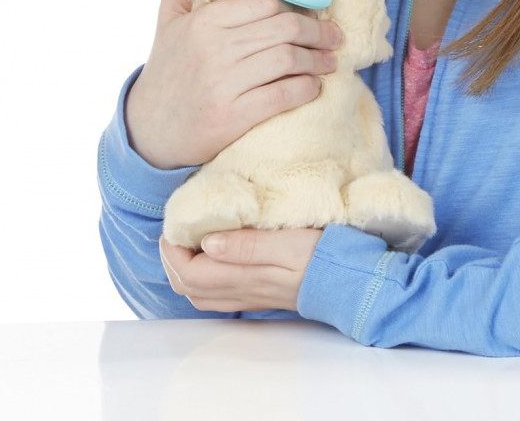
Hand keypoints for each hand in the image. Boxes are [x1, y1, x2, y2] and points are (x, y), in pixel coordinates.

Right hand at [125, 0, 342, 168]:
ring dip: (317, 60)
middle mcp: (214, 49)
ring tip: (329, 61)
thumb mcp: (166, 25)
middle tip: (334, 36)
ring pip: (288, 60)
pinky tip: (314, 86)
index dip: (296, 5)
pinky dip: (306, 89)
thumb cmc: (167, 72)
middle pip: (285, 28)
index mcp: (203, 21)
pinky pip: (283, 95)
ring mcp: (223, 84)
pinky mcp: (232, 117)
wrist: (149, 132)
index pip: (266, 1)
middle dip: (318, 31)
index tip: (312, 12)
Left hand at [159, 228, 322, 311]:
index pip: (190, 272)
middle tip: (173, 231)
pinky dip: (201, 279)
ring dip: (183, 270)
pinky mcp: (259, 295)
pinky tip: (210, 259)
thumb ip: (247, 244)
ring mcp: (249, 296)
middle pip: (188, 287)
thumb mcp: (287, 240)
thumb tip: (207, 243)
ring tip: (185, 243)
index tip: (174, 223)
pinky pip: (216, 295)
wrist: (348, 280)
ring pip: (200, 294)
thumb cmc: (323, 254)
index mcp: (244, 276)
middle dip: (171, 260)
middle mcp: (241, 291)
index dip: (173, 250)